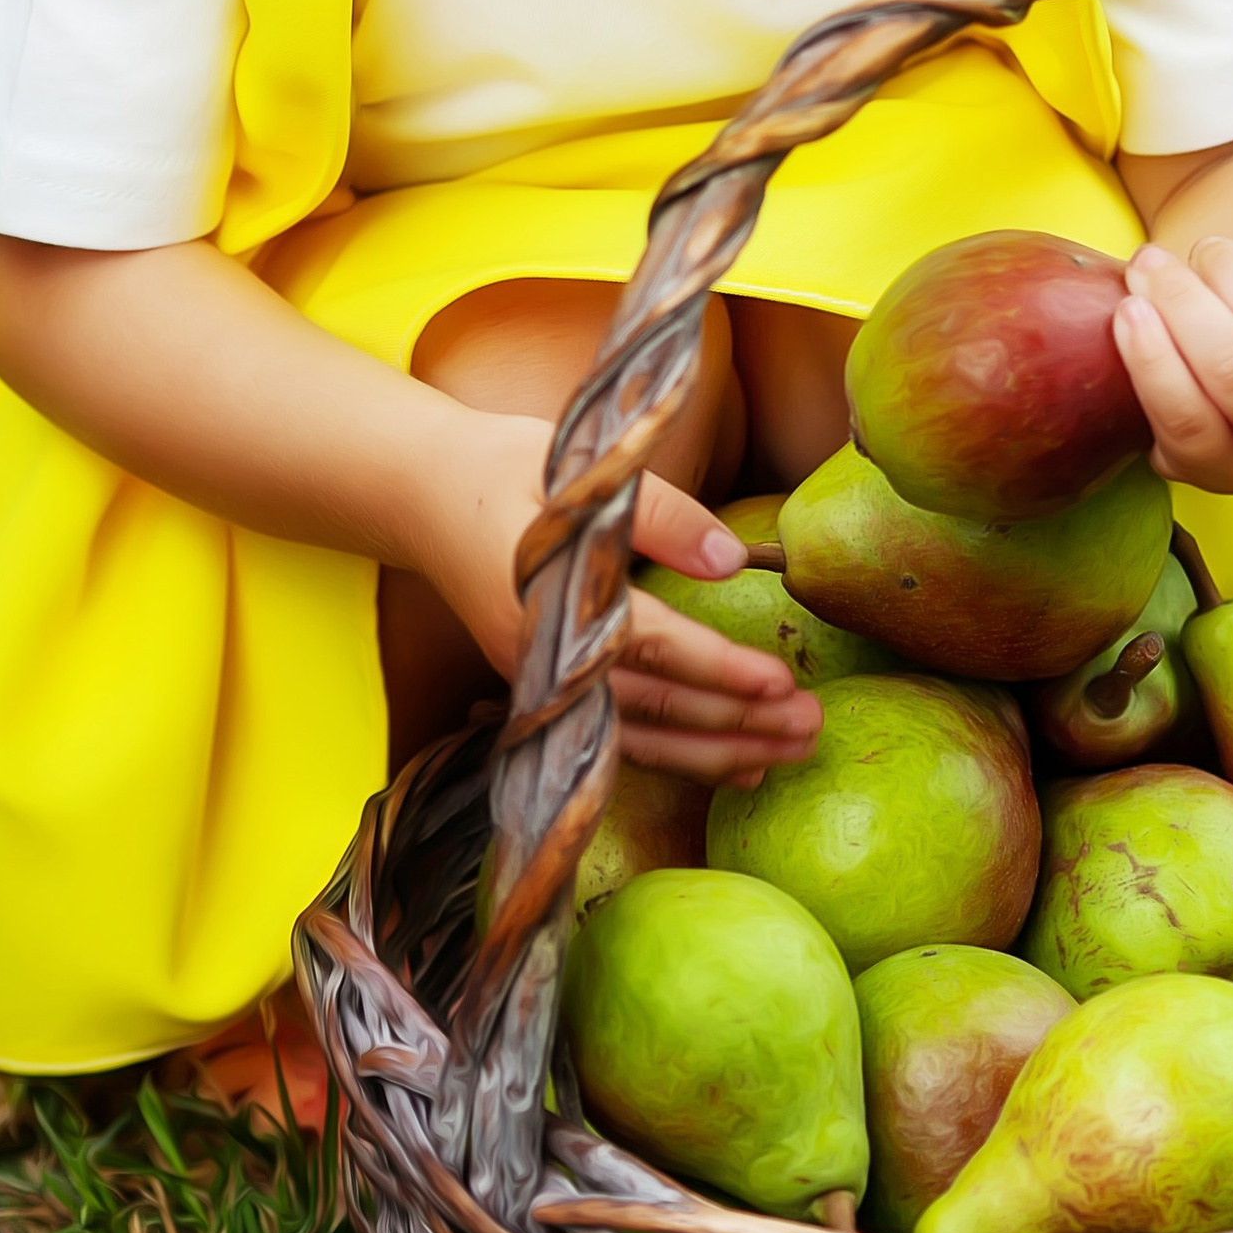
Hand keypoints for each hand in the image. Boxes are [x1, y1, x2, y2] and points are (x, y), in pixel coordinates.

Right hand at [419, 411, 822, 786]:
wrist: (420, 493)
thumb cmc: (502, 469)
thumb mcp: (581, 472)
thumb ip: (659, 516)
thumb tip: (732, 561)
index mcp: (553, 605)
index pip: (649, 647)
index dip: (717, 669)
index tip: (781, 682)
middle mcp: (546, 663)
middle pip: (655, 710)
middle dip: (739, 723)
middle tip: (812, 727)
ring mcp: (545, 686)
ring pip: (643, 739)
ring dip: (722, 751)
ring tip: (793, 752)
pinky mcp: (550, 691)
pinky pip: (623, 738)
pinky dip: (682, 756)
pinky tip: (739, 764)